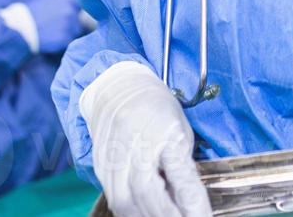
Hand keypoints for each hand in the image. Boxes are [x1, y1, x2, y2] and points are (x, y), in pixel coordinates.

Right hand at [25, 0, 80, 53]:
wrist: (20, 30)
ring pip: (75, 33)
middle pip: (77, 21)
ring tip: (52, 36)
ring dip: (67, 35)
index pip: (78, 7)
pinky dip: (62, 44)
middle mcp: (70, 11)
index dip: (72, 14)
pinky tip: (51, 42)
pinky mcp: (66, 38)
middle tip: (56, 30)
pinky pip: (69, 43)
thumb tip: (70, 5)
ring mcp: (69, 25)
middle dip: (70, 26)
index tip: (65, 19)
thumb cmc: (29, 15)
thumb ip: (60, 2)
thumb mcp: (45, 0)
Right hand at [80, 61, 210, 216]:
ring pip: (126, 202)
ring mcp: (113, 157)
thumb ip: (183, 168)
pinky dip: (129, 211)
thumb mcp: (181, 132)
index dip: (192, 205)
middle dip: (167, 216)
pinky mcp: (100, 167)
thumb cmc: (157, 109)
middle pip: (148, 195)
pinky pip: (113, 198)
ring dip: (146, 216)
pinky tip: (143, 213)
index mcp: (163, 133)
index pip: (180, 178)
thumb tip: (191, 204)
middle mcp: (134, 145)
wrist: (119, 89)